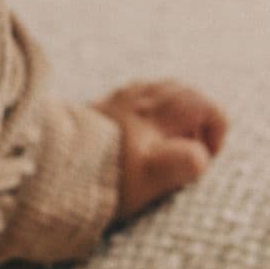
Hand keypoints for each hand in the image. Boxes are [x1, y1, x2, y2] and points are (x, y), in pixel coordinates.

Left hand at [92, 77, 227, 223]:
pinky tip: (141, 133)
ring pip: (161, 90)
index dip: (216, 130)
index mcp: (158, 112)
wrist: (53, 166)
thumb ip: (183, 164)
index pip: (205, 106)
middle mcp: (141, 98)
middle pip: (186, 93)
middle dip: (198, 119)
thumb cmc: (107, 175)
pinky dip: (150, 110)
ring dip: (175, 113)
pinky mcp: (102, 106)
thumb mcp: (150, 177)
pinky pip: (137, 95)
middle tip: (190, 149)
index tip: (206, 156)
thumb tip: (202, 156)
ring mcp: (120, 99)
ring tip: (168, 143)